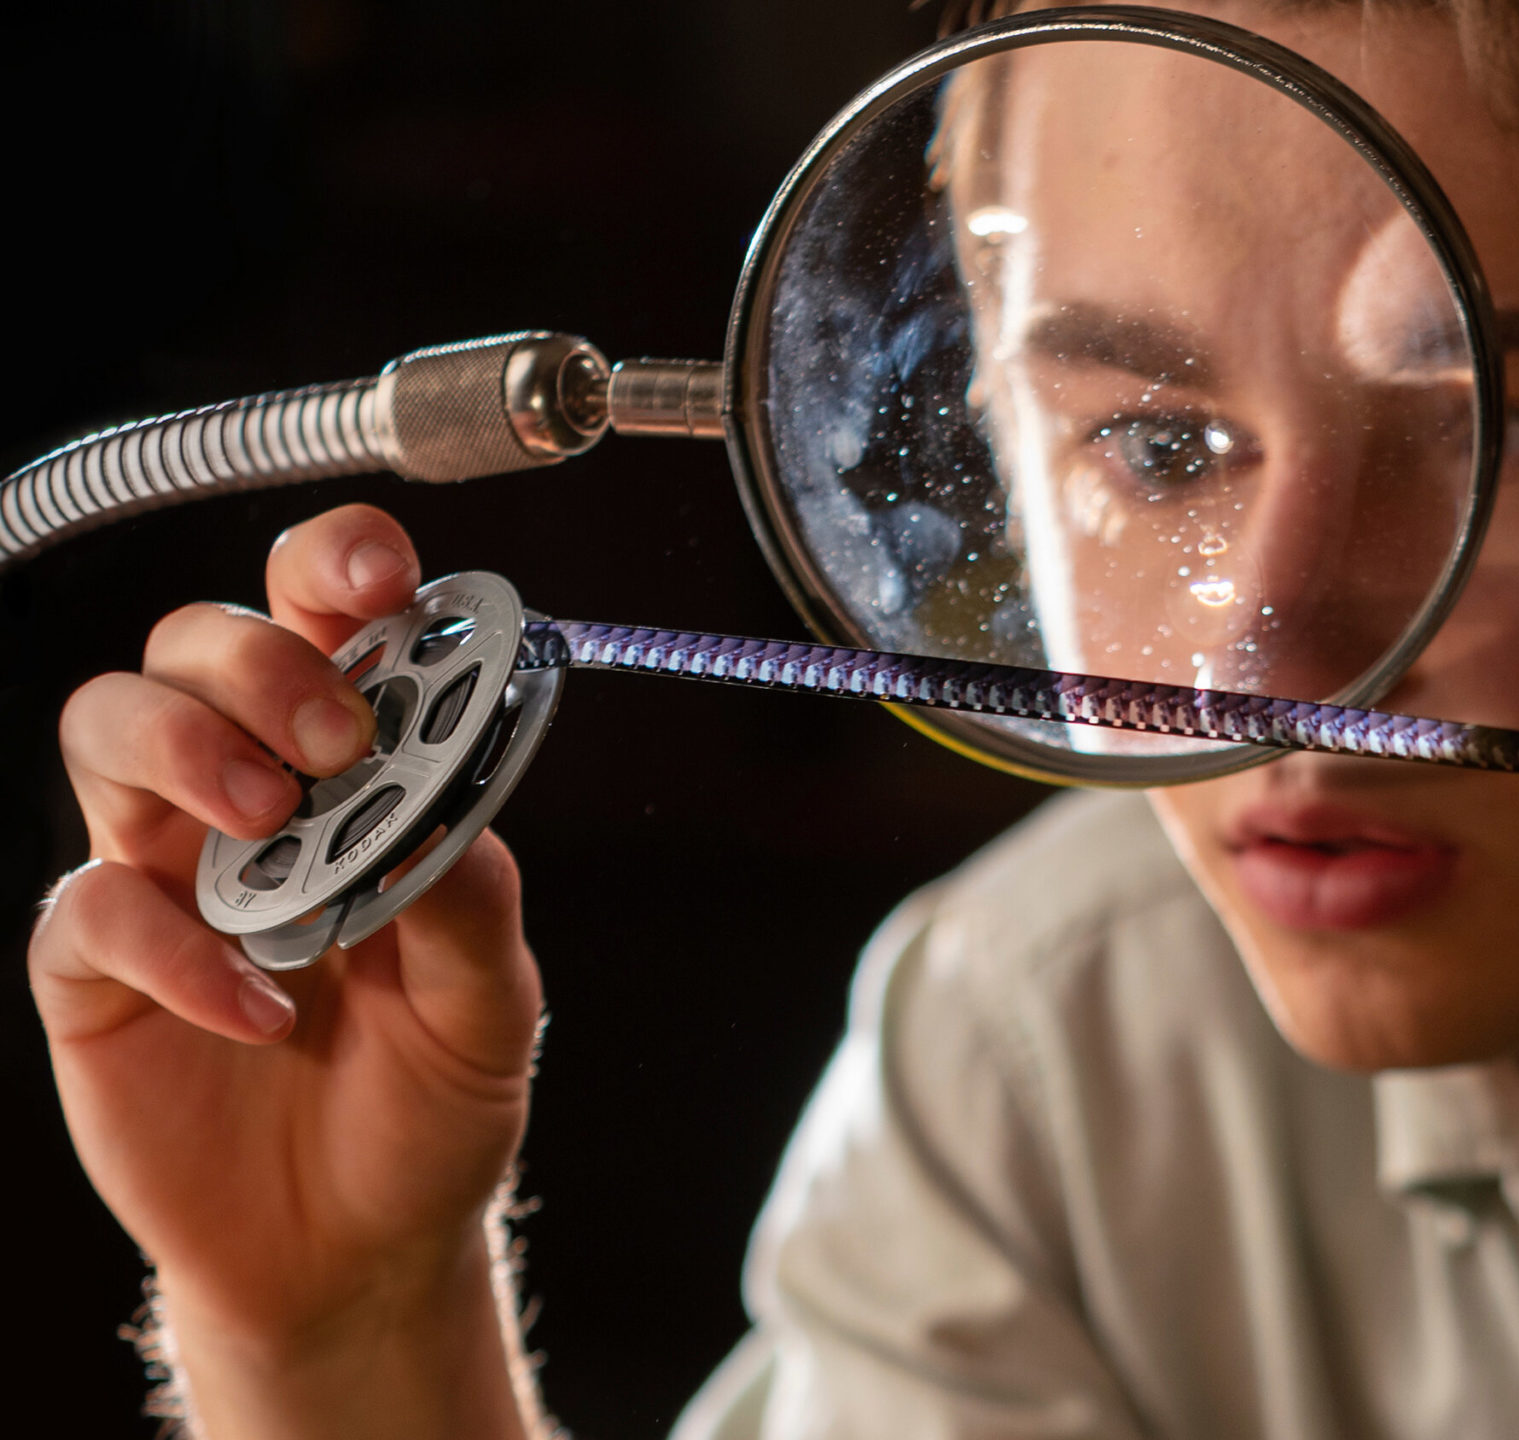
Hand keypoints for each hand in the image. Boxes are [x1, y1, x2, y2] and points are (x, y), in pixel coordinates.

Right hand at [33, 504, 540, 1438]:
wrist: (360, 1249)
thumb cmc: (428, 1101)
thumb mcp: (490, 1002)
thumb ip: (470, 893)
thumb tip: (442, 801)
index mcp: (354, 771)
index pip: (323, 620)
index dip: (336, 565)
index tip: (378, 569)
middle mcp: (245, 795)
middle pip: (196, 642)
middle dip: (260, 662)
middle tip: (335, 738)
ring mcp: (159, 873)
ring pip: (106, 726)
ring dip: (187, 749)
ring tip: (272, 828)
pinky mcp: (93, 972)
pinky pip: (89, 911)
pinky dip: (176, 947)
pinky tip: (262, 1008)